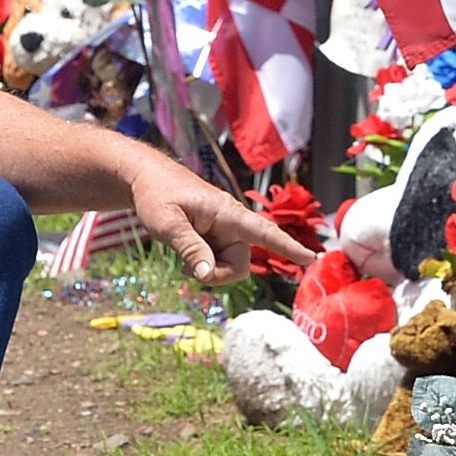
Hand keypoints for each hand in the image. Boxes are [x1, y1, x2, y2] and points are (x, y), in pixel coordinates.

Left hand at [131, 156, 317, 283]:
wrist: (146, 180)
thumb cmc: (157, 195)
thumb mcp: (168, 224)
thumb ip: (190, 248)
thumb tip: (208, 275)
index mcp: (228, 213)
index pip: (264, 232)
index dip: (288, 247)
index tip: (310, 259)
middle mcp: (232, 222)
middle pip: (241, 263)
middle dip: (219, 274)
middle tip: (190, 271)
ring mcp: (224, 231)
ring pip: (229, 265)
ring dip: (209, 270)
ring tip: (184, 261)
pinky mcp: (215, 237)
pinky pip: (219, 261)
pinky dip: (205, 266)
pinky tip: (187, 258)